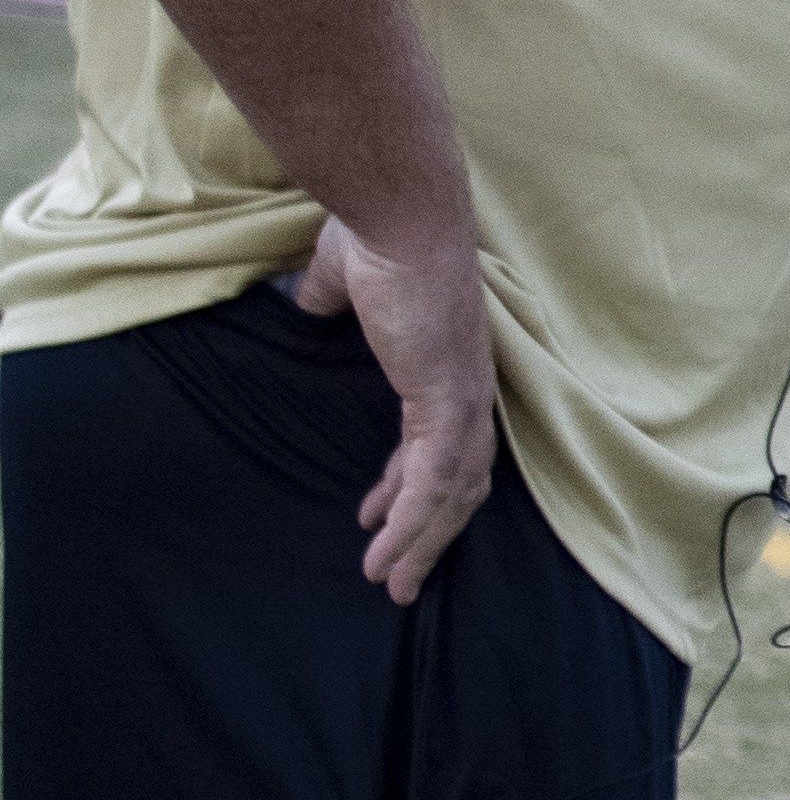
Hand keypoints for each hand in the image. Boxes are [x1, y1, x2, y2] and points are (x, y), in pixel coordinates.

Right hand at [295, 218, 496, 599]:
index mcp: (448, 363)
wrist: (398, 215)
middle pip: (457, 480)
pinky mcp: (449, 404)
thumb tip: (310, 305)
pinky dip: (414, 525)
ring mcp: (464, 398)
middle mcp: (468, 388)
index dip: (410, 484)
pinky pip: (433, 485)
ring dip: (420, 544)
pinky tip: (390, 555)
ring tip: (388, 583)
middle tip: (395, 572)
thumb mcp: (340, 280)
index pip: (438, 442)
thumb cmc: (373, 234)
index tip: (382, 516)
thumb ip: (331, 301)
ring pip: (450, 495)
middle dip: (425, 531)